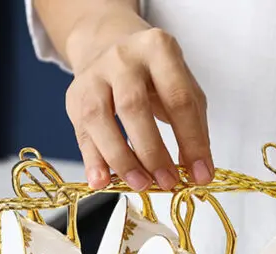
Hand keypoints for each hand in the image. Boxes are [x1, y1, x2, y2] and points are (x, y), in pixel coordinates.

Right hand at [65, 10, 211, 191]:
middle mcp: (122, 59)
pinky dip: (92, 162)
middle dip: (152, 151)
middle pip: (133, 107)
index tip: (201, 174)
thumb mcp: (183, 87)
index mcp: (158, 50)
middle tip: (168, 182)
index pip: (178, 99)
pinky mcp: (74, 98)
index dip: (191, 141)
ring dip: (121, 159)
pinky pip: (82, 133)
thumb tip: (196, 172)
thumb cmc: (154, 75)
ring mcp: (93, 76)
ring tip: (141, 185)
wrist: (109, 46)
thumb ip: (193, 127)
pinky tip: (102, 182)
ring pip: (100, 119)